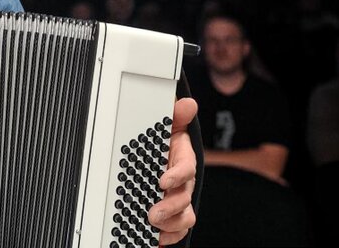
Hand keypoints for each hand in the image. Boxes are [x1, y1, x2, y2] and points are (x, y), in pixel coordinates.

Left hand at [149, 97, 197, 245]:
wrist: (151, 155)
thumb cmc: (160, 143)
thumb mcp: (164, 127)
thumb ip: (174, 116)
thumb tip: (187, 104)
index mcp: (182, 160)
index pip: (186, 168)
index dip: (177, 176)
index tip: (162, 181)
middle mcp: (183, 183)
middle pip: (185, 198)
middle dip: (171, 207)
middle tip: (153, 212)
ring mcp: (178, 200)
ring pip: (185, 217)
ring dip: (171, 224)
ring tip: (153, 226)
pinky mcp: (171, 215)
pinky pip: (177, 230)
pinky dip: (169, 237)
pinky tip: (155, 239)